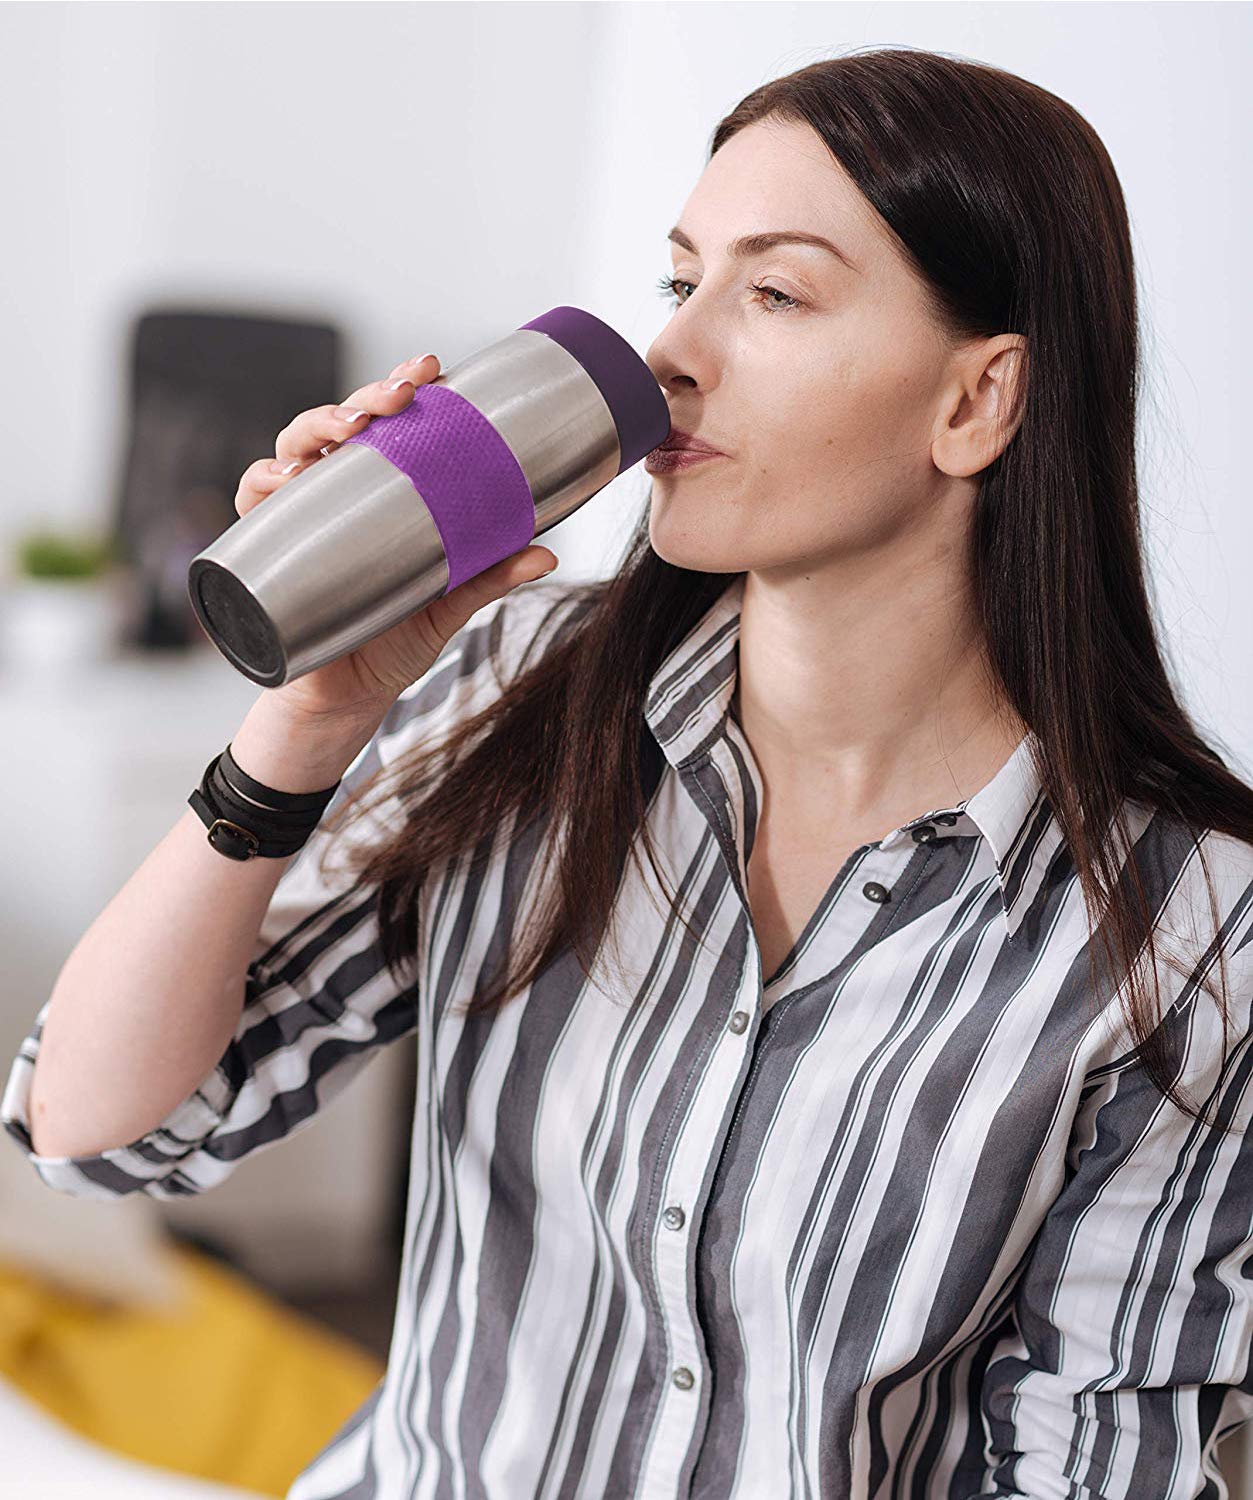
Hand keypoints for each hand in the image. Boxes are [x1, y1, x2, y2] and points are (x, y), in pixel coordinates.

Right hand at [231, 353, 557, 723]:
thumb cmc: (394, 642)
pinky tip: (284, 480)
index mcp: (382, 493)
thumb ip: (490, 578)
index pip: (389, 425)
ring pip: (293, 449)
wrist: (348, 700)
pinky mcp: (268, 549)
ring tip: (346, 429)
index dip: (403, 388)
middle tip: (399, 396)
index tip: (433, 369)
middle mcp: (337, 495)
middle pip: (341, 424)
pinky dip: (262, 485)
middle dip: (365, 398)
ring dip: (315, 429)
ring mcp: (299, 517)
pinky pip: (252, 505)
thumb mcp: (449, 607)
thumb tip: (546, 555)